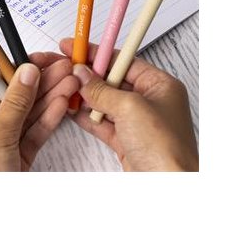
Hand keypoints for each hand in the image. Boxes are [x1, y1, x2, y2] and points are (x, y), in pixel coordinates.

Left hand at [0, 60, 78, 170]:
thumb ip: (15, 104)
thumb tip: (25, 73)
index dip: (19, 70)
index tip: (40, 58)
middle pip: (15, 99)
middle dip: (41, 82)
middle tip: (64, 68)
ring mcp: (0, 147)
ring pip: (28, 116)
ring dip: (50, 98)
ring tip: (71, 81)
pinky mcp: (17, 161)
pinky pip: (34, 134)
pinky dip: (49, 119)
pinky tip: (63, 103)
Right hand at [58, 37, 197, 170]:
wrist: (169, 186)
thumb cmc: (165, 149)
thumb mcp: (131, 108)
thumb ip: (103, 90)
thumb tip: (84, 75)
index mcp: (160, 85)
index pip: (124, 61)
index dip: (99, 53)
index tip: (76, 47)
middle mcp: (151, 101)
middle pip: (114, 80)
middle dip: (89, 75)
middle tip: (66, 67)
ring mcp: (139, 122)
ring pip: (106, 101)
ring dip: (86, 96)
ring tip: (65, 86)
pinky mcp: (128, 141)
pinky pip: (103, 122)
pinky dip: (87, 117)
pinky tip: (71, 109)